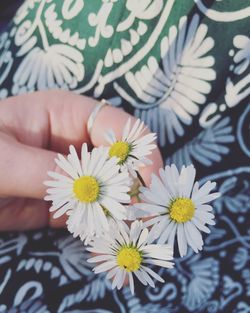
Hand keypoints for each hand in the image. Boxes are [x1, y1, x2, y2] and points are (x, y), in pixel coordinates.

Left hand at [0, 90, 162, 230]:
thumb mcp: (3, 159)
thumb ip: (47, 171)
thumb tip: (91, 188)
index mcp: (68, 114)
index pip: (119, 128)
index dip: (139, 153)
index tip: (148, 183)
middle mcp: (78, 143)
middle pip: (124, 162)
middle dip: (137, 188)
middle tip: (145, 216)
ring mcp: (76, 175)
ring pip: (113, 191)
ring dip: (124, 212)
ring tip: (130, 233)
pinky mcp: (68, 202)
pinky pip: (94, 214)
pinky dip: (103, 228)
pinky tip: (102, 242)